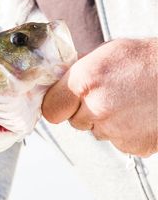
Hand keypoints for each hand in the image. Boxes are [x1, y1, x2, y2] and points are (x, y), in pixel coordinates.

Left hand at [42, 38, 157, 156]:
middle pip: (75, 121)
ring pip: (97, 132)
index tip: (66, 102)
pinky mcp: (134, 146)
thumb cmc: (148, 61)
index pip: (51, 109)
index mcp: (85, 81)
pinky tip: (140, 115)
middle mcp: (97, 107)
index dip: (59, 106)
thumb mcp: (108, 53)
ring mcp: (116, 130)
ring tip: (130, 102)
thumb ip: (78, 72)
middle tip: (110, 94)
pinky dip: (127, 132)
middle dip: (86, 111)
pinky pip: (119, 141)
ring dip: (107, 121)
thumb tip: (57, 84)